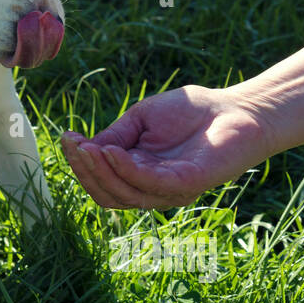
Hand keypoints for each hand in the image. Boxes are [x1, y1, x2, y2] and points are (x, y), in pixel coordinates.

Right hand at [60, 85, 274, 208]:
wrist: (236, 108)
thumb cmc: (191, 111)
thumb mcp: (141, 119)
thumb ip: (116, 135)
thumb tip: (83, 148)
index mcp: (138, 173)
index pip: (100, 181)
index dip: (80, 163)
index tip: (67, 137)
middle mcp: (151, 188)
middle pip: (106, 194)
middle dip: (85, 171)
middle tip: (74, 145)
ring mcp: (169, 190)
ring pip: (123, 194)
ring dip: (100, 172)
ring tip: (88, 148)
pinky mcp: (187, 184)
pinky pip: (149, 183)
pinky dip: (126, 169)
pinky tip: (112, 151)